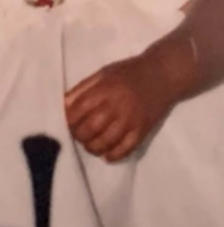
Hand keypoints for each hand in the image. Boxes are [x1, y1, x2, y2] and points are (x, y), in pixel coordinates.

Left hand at [64, 35, 195, 161]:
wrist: (163, 74)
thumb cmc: (129, 72)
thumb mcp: (103, 72)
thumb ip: (83, 88)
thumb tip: (64, 106)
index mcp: (104, 89)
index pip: (79, 110)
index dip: (69, 120)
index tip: (66, 124)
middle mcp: (117, 105)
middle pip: (91, 128)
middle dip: (79, 135)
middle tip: (78, 135)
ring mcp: (131, 120)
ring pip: (106, 142)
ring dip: (93, 148)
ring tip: (90, 145)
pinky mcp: (143, 130)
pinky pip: (126, 148)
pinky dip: (114, 155)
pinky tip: (106, 155)